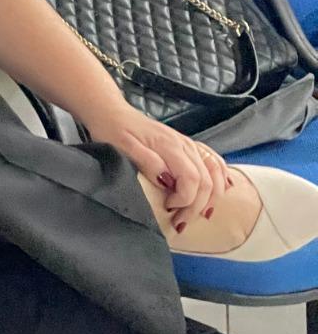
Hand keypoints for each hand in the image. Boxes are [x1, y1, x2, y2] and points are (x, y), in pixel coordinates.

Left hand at [86, 102, 232, 228]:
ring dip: (211, 197)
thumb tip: (167, 182)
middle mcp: (184, 144)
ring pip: (214, 172)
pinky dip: (220, 177)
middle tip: (179, 222)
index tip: (168, 209)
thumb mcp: (122, 147)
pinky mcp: (186, 145)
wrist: (110, 111)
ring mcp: (187, 144)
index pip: (192, 179)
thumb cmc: (112, 129)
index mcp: (169, 146)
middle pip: (206, 180)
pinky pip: (212, 160)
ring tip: (200, 214)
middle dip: (197, 206)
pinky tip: (222, 189)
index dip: (185, 200)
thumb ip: (147, 162)